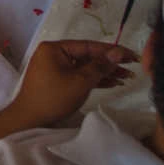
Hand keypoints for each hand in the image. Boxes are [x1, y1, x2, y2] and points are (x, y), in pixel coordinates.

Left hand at [7, 40, 136, 128]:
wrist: (31, 119)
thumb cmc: (54, 97)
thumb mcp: (81, 81)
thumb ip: (100, 66)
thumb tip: (117, 52)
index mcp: (55, 48)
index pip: (88, 45)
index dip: (111, 50)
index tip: (131, 55)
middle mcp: (54, 54)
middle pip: (87, 55)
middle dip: (110, 62)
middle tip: (133, 67)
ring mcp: (55, 67)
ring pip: (85, 66)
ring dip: (105, 72)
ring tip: (128, 77)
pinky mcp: (58, 80)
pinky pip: (79, 75)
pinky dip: (95, 79)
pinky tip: (113, 83)